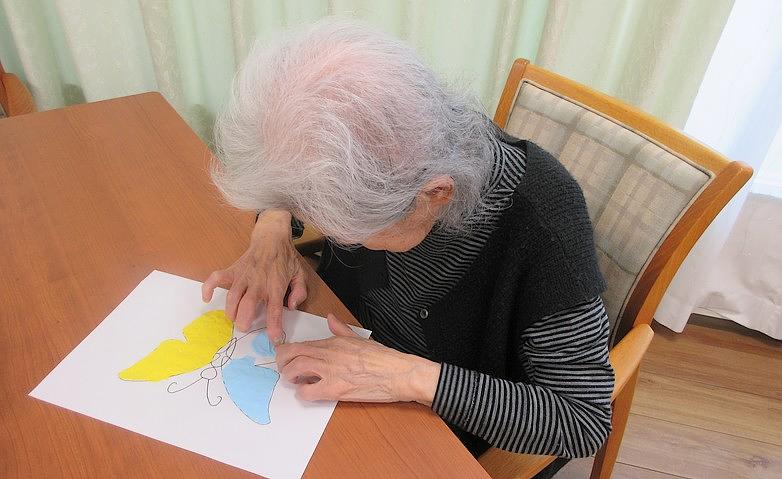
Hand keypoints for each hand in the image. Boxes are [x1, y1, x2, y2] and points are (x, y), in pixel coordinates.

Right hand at [201, 209, 306, 341]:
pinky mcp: (233, 270)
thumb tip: (291, 307)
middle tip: (245, 328)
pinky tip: (207, 299)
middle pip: (248, 305)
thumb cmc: (286, 259)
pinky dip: (209, 287)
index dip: (274, 327)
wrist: (271, 238)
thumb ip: (299, 292)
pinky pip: (217, 278)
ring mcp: (243, 276)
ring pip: (232, 296)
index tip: (274, 339)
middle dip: (244, 320)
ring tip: (233, 318)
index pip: (274, 310)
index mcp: (275, 286)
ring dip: (230, 310)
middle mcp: (258, 283)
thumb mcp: (300, 274)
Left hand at [276, 314, 440, 404]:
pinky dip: (302, 393)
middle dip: (282, 361)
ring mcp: (330, 370)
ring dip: (288, 375)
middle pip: (291, 353)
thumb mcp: (359, 338)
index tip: (285, 356)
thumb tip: (330, 318)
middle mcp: (328, 353)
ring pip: (295, 368)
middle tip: (283, 369)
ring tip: (293, 380)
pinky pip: (308, 391)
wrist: (398, 373)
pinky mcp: (335, 389)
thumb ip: (341, 328)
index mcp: (334, 341)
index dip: (288, 350)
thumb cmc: (383, 358)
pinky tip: (307, 392)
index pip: (301, 343)